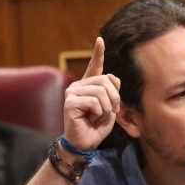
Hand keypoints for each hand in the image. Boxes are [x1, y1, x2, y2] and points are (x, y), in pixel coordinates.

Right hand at [62, 37, 121, 151]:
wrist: (84, 144)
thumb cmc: (95, 127)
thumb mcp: (110, 108)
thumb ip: (112, 93)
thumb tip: (113, 76)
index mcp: (88, 86)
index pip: (94, 67)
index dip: (98, 53)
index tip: (100, 40)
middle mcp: (78, 86)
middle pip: (105, 81)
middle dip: (114, 98)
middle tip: (110, 111)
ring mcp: (72, 93)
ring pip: (101, 92)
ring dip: (106, 108)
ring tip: (99, 116)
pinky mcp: (69, 103)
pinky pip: (94, 102)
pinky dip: (98, 112)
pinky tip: (90, 119)